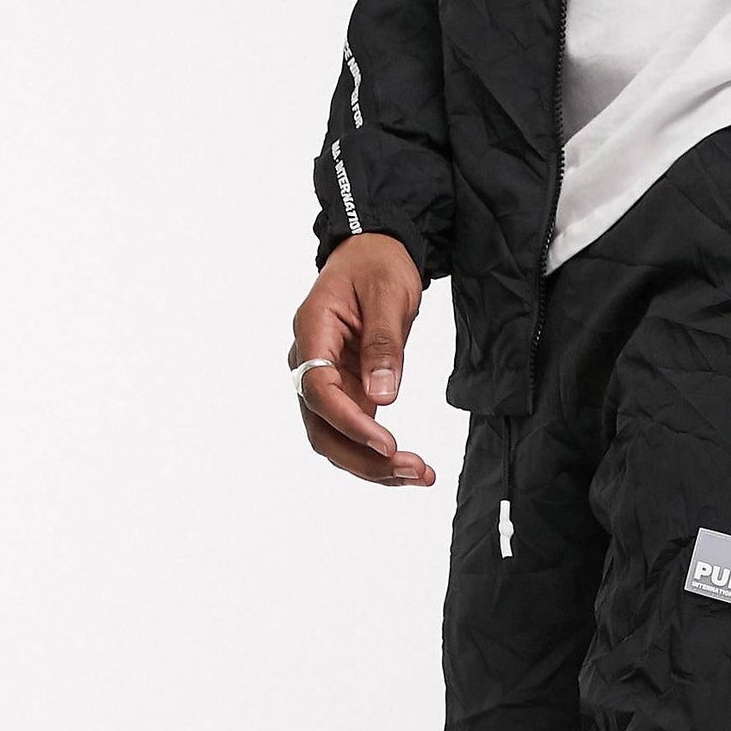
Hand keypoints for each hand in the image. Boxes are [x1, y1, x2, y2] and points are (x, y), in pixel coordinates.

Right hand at [289, 234, 436, 486]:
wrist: (374, 255)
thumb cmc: (377, 265)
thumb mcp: (388, 293)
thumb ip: (384, 344)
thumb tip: (384, 397)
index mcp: (312, 332)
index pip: (318, 390)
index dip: (350, 423)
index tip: (387, 445)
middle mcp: (310, 363)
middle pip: (321, 429)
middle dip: (363, 459)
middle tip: (412, 470)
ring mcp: (327, 383)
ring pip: (336, 441)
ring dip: (374, 466)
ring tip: (420, 475)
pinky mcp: (347, 394)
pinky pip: (355, 435)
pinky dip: (380, 457)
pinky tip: (411, 469)